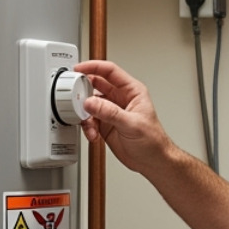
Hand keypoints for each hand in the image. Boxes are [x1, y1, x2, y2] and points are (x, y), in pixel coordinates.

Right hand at [74, 60, 175, 175]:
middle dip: (84, 91)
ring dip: (86, 114)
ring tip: (89, 124)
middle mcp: (120, 99)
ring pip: (91, 104)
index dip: (93, 67)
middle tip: (75, 96)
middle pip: (96, 85)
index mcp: (132, 91)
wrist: (152, 162)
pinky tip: (93, 135)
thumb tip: (90, 102)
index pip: (110, 71)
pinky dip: (88, 127)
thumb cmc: (153, 141)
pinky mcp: (105, 125)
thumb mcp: (132, 123)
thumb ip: (109, 112)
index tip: (79, 68)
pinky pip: (90, 120)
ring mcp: (112, 112)